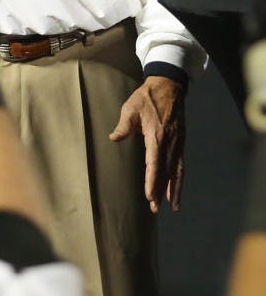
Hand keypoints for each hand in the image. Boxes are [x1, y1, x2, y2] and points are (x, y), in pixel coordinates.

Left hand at [109, 75, 184, 212]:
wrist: (168, 86)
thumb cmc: (146, 97)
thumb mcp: (131, 107)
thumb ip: (123, 125)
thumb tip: (113, 138)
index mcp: (156, 135)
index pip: (154, 163)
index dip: (152, 180)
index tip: (149, 196)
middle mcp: (170, 142)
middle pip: (166, 171)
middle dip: (161, 191)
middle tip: (155, 209)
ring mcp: (177, 143)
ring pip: (176, 171)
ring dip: (173, 189)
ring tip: (170, 207)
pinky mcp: (181, 142)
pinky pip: (181, 165)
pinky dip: (179, 179)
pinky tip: (176, 191)